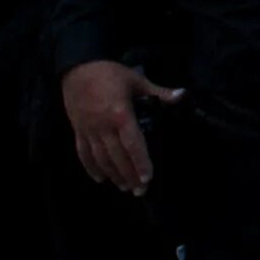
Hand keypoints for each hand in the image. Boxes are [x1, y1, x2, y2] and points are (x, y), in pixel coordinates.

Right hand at [63, 61, 183, 194]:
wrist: (77, 68)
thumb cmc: (110, 73)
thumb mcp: (137, 80)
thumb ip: (159, 92)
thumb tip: (182, 94)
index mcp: (121, 115)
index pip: (133, 144)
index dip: (140, 162)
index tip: (148, 178)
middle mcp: (103, 127)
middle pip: (117, 156)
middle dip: (129, 175)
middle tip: (140, 191)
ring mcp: (88, 130)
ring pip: (101, 158)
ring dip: (113, 175)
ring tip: (124, 187)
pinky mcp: (78, 130)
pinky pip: (83, 153)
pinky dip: (91, 168)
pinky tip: (100, 178)